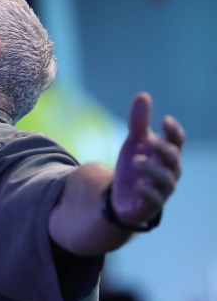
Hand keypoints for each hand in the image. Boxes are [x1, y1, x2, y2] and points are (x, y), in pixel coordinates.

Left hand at [112, 92, 184, 226]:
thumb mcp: (135, 142)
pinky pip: (156, 201)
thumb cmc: (136, 165)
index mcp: (168, 153)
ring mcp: (162, 189)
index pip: (177, 140)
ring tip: (135, 162)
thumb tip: (143, 95)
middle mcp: (170, 171)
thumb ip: (139, 122)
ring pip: (166, 179)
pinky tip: (139, 185)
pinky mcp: (151, 205)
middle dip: (162, 149)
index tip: (164, 120)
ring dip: (152, 169)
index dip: (174, 131)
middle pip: (173, 158)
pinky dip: (149, 193)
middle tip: (146, 141)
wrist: (121, 196)